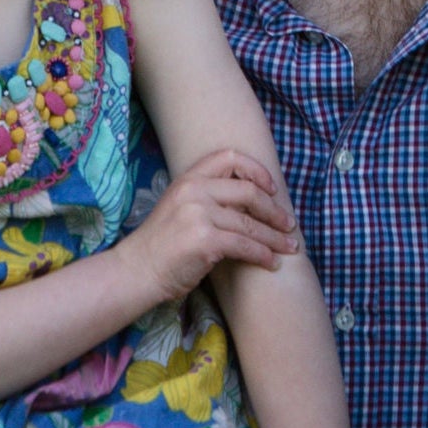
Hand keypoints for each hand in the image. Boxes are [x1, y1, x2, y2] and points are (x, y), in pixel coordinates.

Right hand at [124, 148, 297, 303]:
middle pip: (249, 192)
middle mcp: (194, 191)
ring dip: (275, 238)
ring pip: (251, 223)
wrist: (138, 269)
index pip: (230, 157)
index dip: (256, 169)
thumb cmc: (163, 243)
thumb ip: (209, 197)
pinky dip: (263, 255)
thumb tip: (254, 201)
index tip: (272, 188)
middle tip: (289, 224)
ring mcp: (199, 215)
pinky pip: (245, 245)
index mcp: (189, 178)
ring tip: (290, 248)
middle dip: (274, 210)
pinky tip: (272, 262)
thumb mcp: (181, 207)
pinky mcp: (205, 241)